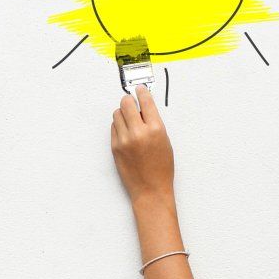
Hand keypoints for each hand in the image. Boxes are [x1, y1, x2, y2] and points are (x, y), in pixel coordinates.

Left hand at [111, 85, 174, 203]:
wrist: (150, 189)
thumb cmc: (161, 168)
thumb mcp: (165, 141)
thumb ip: (154, 123)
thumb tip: (143, 109)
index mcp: (155, 129)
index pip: (145, 101)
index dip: (142, 93)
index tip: (140, 89)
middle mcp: (138, 132)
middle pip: (126, 103)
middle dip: (129, 100)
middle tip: (132, 102)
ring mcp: (124, 140)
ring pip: (117, 114)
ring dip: (123, 113)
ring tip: (130, 120)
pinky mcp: (115, 147)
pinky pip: (113, 127)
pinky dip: (119, 125)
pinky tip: (126, 131)